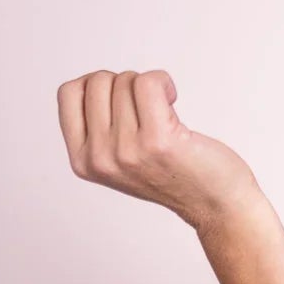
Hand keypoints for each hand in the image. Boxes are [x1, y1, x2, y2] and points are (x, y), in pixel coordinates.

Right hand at [57, 68, 261, 230]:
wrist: (214, 202)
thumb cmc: (172, 174)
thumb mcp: (118, 160)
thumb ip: (97, 131)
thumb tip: (91, 83)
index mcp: (82, 161)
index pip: (68, 94)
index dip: (97, 85)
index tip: (121, 100)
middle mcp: (99, 158)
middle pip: (97, 82)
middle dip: (126, 85)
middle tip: (147, 108)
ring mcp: (126, 150)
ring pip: (125, 80)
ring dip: (149, 87)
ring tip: (163, 112)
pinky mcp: (157, 140)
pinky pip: (148, 82)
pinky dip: (163, 81)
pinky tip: (173, 99)